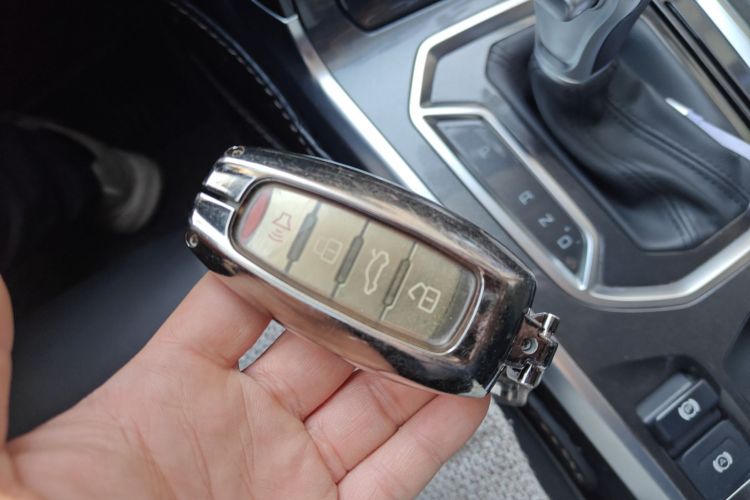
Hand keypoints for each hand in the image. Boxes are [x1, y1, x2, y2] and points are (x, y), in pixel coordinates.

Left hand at [0, 275, 488, 498]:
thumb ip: (3, 367)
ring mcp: (287, 480)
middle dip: (367, 307)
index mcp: (164, 399)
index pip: (235, 304)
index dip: (279, 262)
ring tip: (450, 324)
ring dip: (414, 363)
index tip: (317, 231)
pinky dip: (434, 436)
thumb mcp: (7, 469)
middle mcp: (237, 432)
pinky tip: (460, 397)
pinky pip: (393, 476)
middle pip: (321, 345)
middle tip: (406, 274)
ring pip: (369, 404)